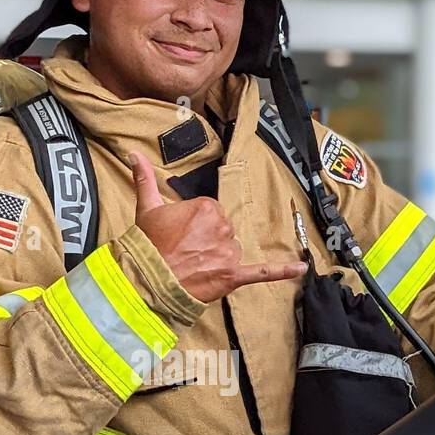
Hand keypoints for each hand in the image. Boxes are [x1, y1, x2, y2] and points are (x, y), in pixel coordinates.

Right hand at [127, 151, 306, 302]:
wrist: (147, 281)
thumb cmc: (147, 246)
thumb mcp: (146, 208)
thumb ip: (145, 178)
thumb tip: (133, 154)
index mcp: (207, 207)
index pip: (210, 213)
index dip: (193, 227)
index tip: (178, 237)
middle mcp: (222, 227)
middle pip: (222, 232)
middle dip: (206, 243)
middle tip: (183, 254)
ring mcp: (228, 253)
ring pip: (231, 252)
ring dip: (216, 260)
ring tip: (193, 268)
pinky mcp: (232, 276)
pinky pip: (261, 272)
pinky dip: (282, 271)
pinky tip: (300, 270)